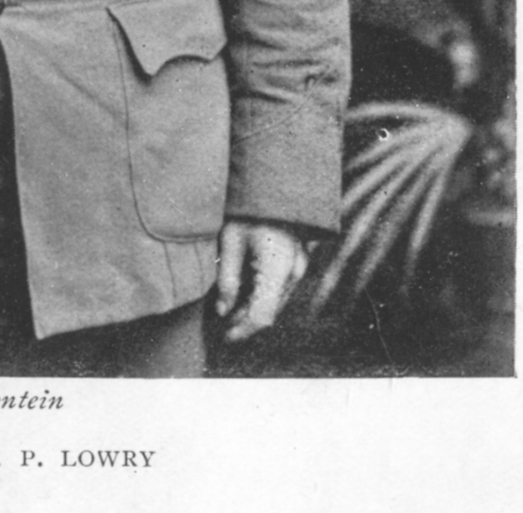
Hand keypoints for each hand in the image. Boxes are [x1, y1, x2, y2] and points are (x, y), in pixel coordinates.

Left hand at [215, 220, 309, 342]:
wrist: (274, 185)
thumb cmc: (248, 211)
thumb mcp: (230, 242)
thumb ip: (227, 280)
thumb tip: (223, 312)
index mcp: (277, 268)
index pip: (263, 315)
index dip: (244, 329)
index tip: (226, 336)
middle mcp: (293, 272)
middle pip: (271, 311)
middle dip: (247, 321)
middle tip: (223, 323)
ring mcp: (299, 267)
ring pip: (277, 301)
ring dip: (255, 309)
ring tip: (231, 308)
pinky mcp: (298, 262)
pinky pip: (281, 289)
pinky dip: (264, 296)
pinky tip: (246, 293)